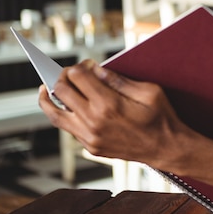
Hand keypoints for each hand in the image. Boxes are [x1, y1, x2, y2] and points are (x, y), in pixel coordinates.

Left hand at [38, 59, 191, 168]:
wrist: (167, 148)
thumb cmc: (161, 118)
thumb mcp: (147, 91)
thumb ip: (118, 79)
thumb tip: (96, 70)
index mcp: (108, 104)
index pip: (76, 76)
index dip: (79, 66)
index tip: (87, 65)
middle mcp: (94, 121)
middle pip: (61, 90)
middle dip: (63, 76)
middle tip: (71, 73)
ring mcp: (90, 136)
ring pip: (54, 113)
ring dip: (49, 97)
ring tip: (46, 88)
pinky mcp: (91, 146)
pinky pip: (67, 128)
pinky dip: (63, 114)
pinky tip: (66, 106)